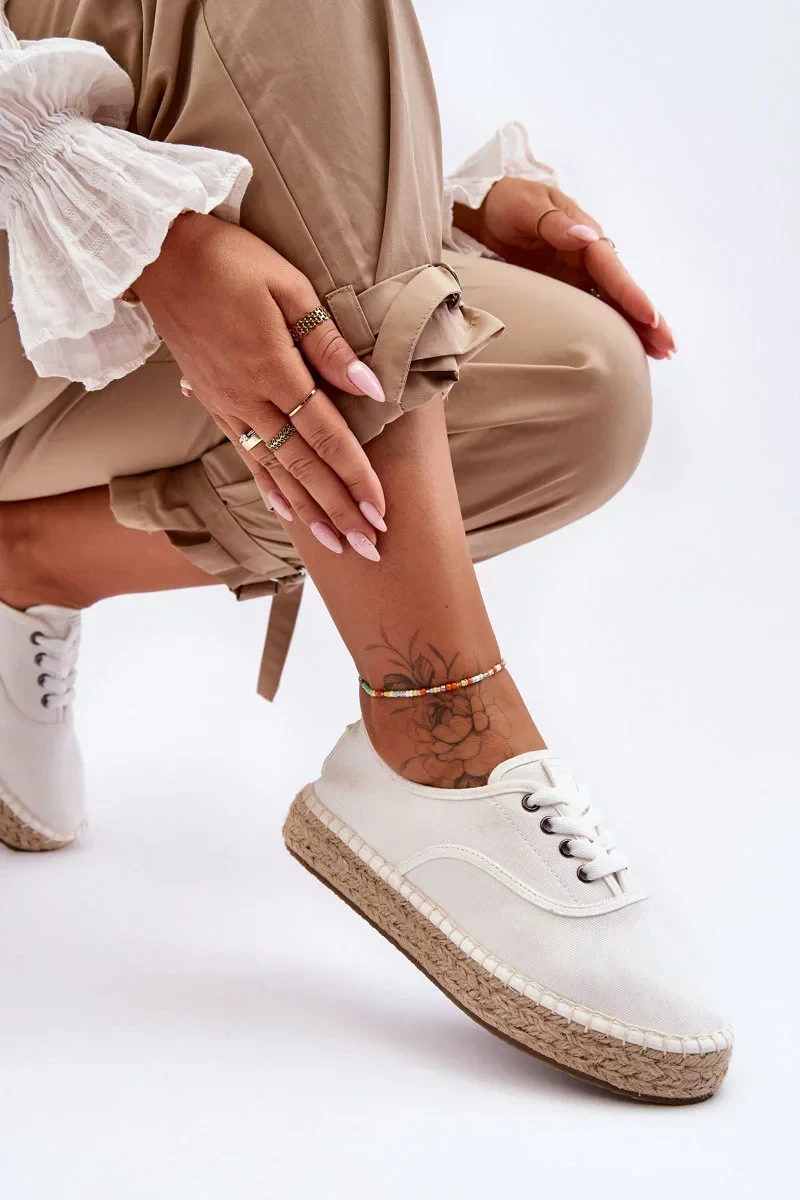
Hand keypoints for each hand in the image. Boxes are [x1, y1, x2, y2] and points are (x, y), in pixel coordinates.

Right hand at [132, 212, 387, 560]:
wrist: (158, 257)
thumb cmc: (229, 261)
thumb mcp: (287, 285)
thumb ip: (326, 342)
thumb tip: (370, 386)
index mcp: (272, 370)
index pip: (325, 437)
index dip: (356, 477)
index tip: (381, 511)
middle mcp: (248, 400)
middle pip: (303, 467)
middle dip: (339, 511)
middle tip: (369, 548)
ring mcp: (227, 407)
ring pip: (275, 471)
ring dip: (308, 511)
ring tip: (335, 545)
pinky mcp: (213, 404)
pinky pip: (245, 457)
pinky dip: (269, 488)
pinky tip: (285, 512)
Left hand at [453, 178, 675, 359]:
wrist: (483, 211)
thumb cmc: (505, 202)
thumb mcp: (525, 205)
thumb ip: (552, 223)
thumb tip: (585, 237)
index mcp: (582, 236)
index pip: (611, 269)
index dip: (630, 295)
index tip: (649, 317)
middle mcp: (586, 259)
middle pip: (621, 292)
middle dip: (646, 319)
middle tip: (668, 346)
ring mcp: (575, 277)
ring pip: (611, 306)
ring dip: (635, 329)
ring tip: (661, 353)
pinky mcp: (562, 291)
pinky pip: (591, 312)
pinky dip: (610, 329)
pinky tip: (626, 348)